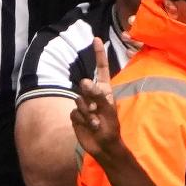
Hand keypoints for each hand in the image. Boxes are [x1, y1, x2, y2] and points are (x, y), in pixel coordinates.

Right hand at [70, 39, 123, 159]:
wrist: (102, 146)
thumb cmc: (111, 128)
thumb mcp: (108, 111)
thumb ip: (97, 95)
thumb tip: (85, 81)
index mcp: (104, 90)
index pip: (101, 69)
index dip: (99, 54)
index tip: (97, 38)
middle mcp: (93, 95)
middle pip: (85, 86)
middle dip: (90, 97)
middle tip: (96, 109)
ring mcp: (83, 104)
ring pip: (78, 100)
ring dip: (87, 113)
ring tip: (96, 122)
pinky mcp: (75, 114)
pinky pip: (74, 112)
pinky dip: (82, 120)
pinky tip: (89, 126)